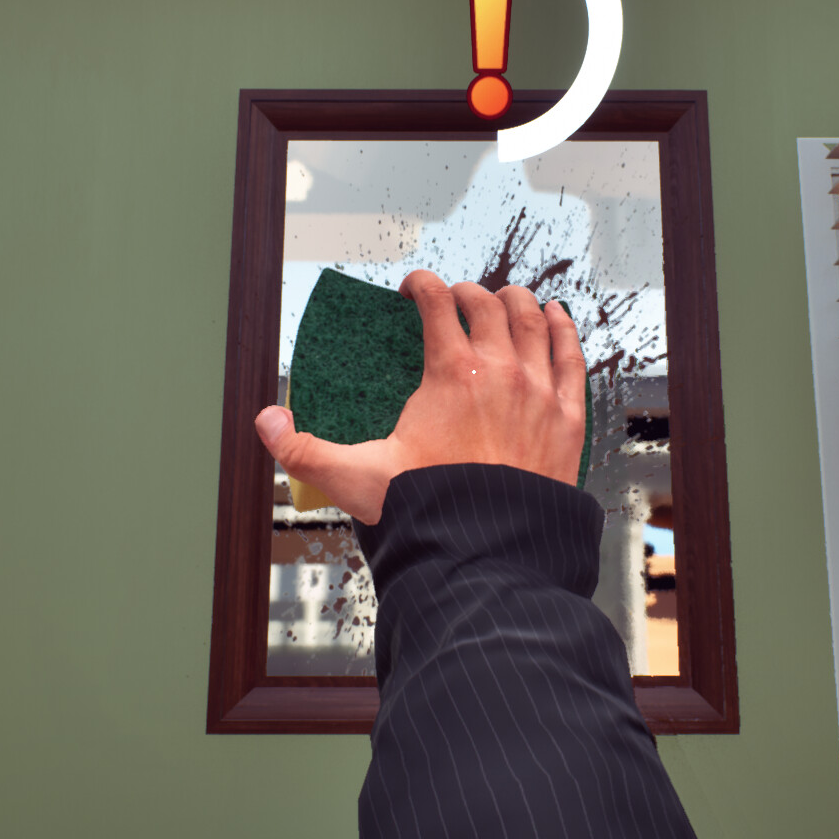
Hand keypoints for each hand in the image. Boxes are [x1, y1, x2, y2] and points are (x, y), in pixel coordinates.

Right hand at [254, 269, 587, 524]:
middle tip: (453, 302)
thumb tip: (266, 422)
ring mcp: (539, 390)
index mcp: (450, 373)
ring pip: (532, 321)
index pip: (436, 302)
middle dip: (465, 293)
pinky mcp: (568, 417)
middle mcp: (500, 370)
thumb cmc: (427, 513)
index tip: (411, 290)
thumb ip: (304, 450)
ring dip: (515, 302)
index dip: (420, 285)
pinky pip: (572, 356)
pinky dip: (563, 329)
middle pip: (486, 304)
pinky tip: (556, 318)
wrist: (488, 552)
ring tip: (506, 299)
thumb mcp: (356, 478)